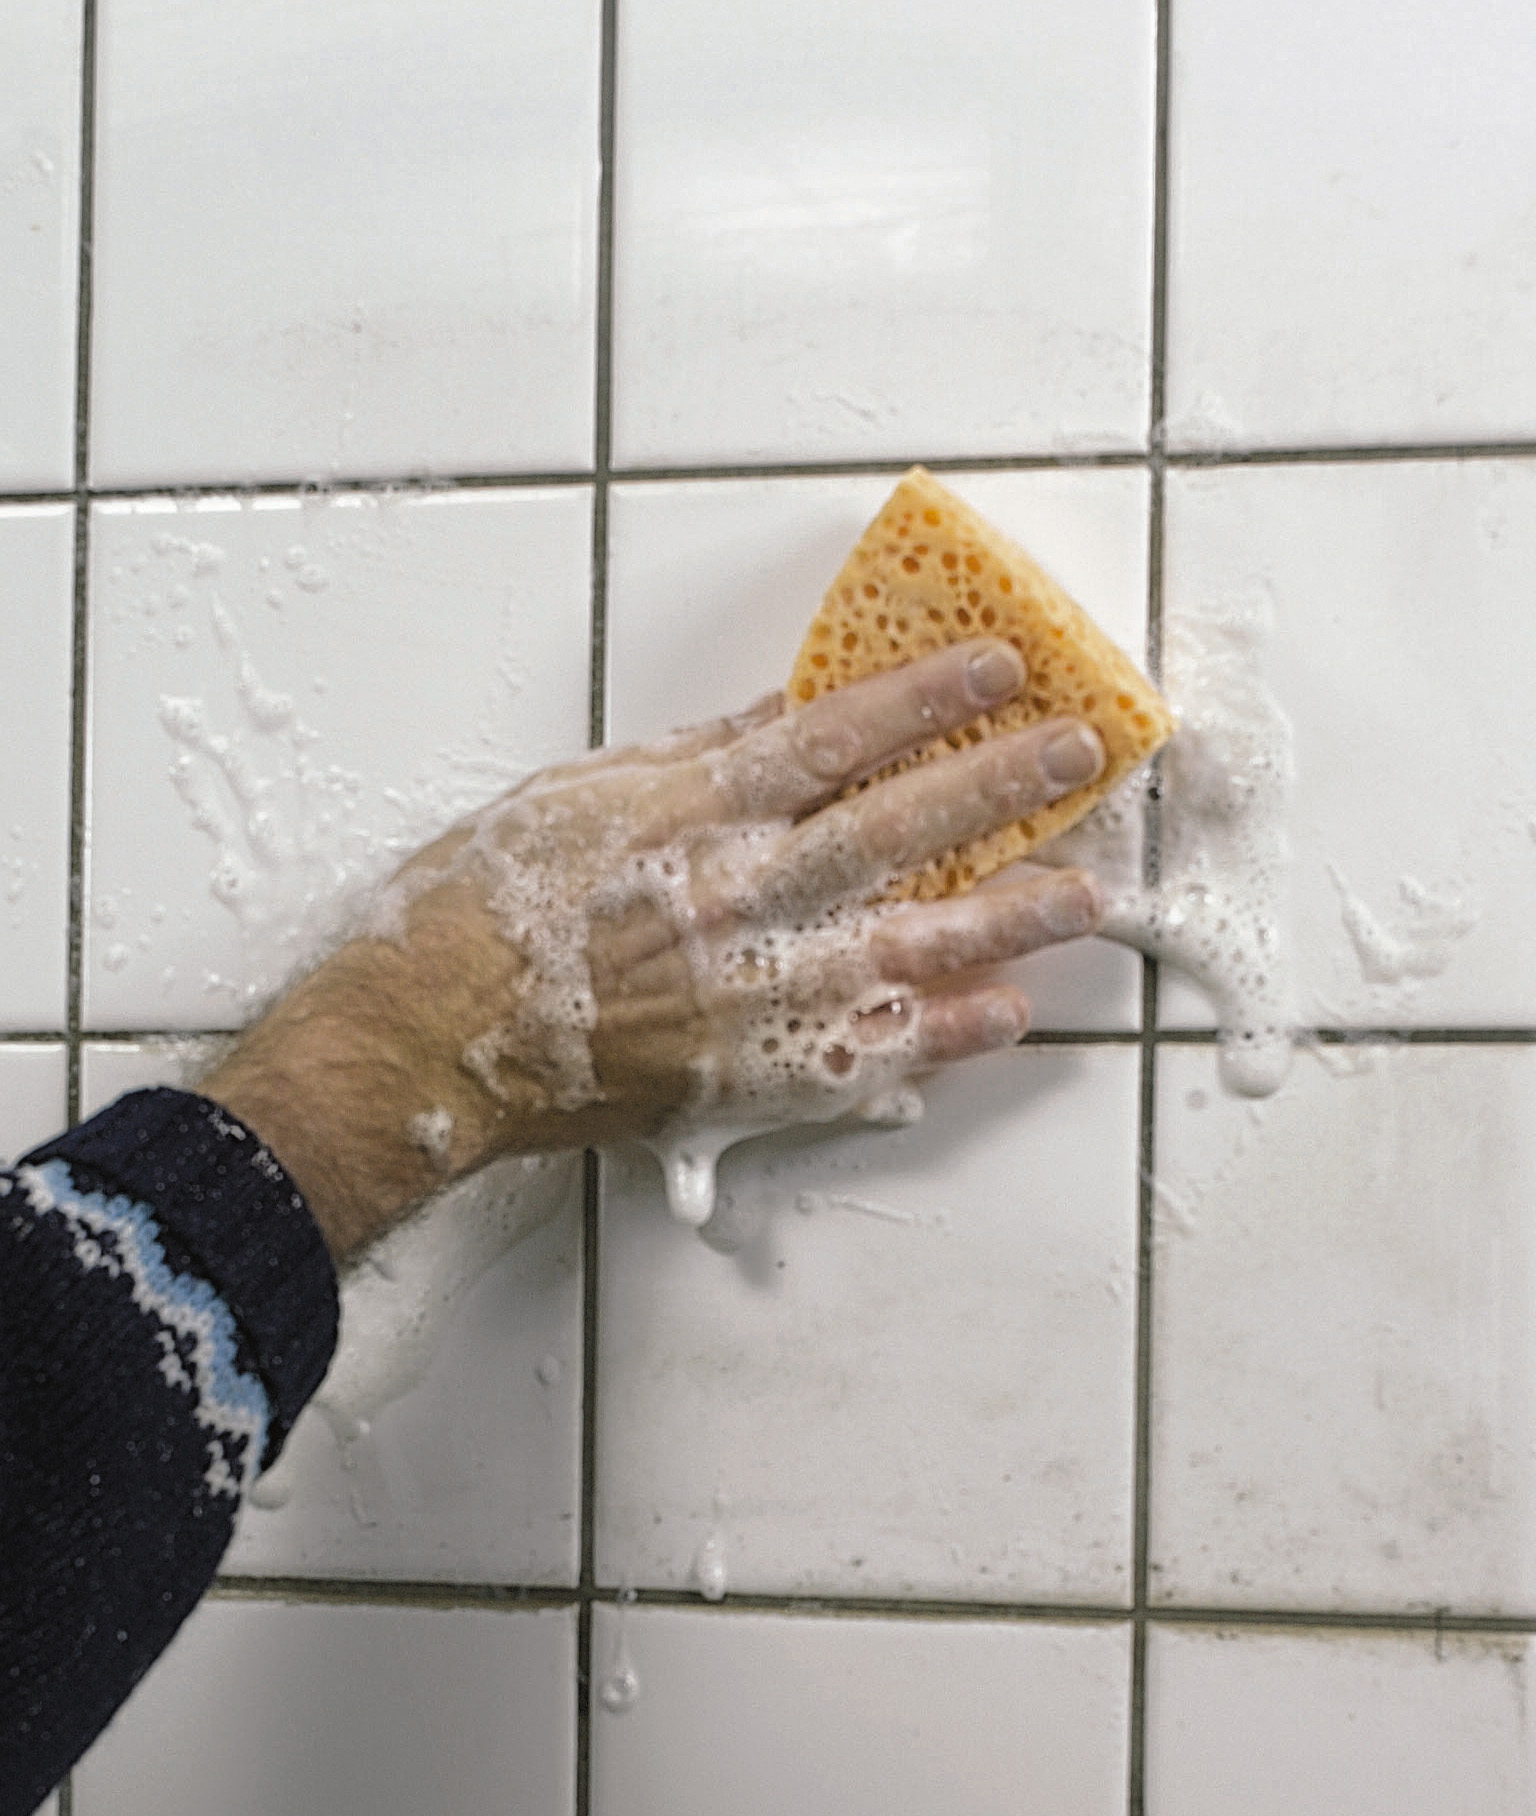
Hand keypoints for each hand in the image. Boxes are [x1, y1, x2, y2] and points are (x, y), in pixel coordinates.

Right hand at [202, 639, 1104, 1259]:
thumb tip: (786, 713)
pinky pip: (873, 1050)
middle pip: (896, 828)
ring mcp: (753, 991)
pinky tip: (1010, 1012)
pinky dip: (947, 1034)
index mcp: (691, 814)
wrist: (429, 1038)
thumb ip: (692, 758)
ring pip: (910, 942)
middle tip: (1081, 753)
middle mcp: (738, 898)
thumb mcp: (577, 795)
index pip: (833, 738)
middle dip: (999, 783)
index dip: (924, 697)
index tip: (997, 666)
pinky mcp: (750, 1070)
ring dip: (1008, 914)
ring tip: (1086, 892)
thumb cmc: (481, 908)